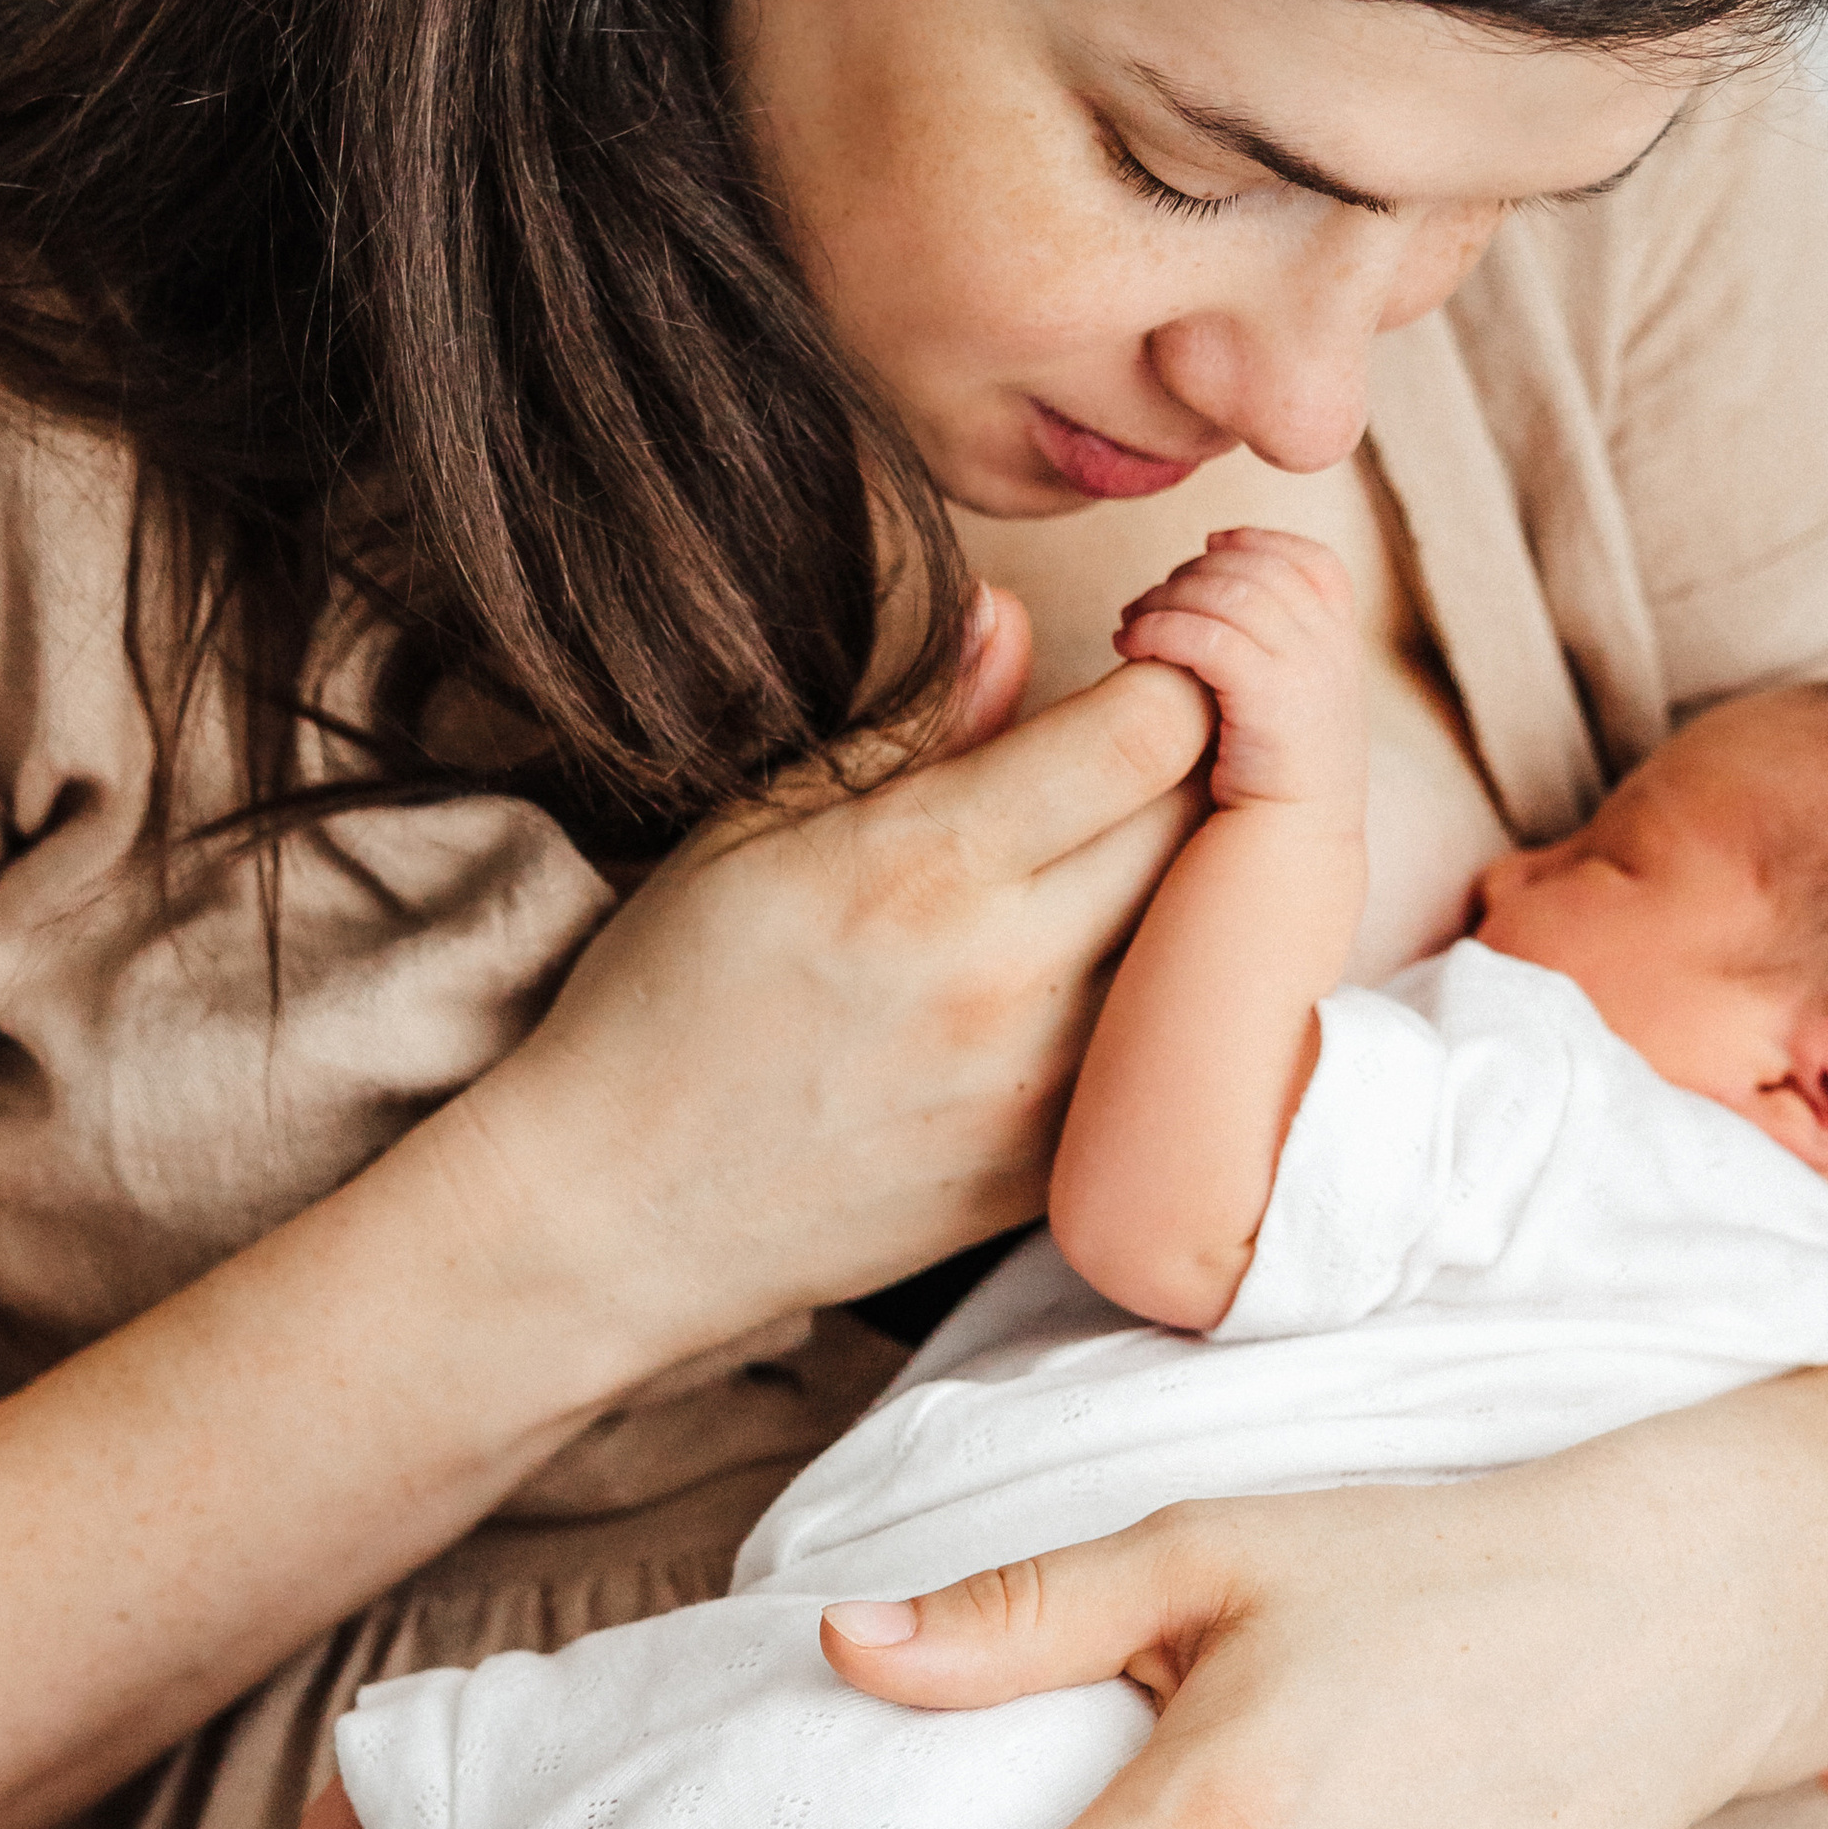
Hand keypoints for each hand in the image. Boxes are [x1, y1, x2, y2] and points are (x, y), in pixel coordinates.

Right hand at [477, 596, 1214, 1354]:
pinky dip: (1162, 1001)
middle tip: (1145, 754)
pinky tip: (1101, 977)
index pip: (1151, 733)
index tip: (1137, 667)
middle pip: (1205, 827)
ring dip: (1191, 887)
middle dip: (1196, 766)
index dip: (1168, 678)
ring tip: (1122, 863)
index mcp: (925, 864)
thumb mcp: (757, 827)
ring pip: (1207, 945)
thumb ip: (911, 723)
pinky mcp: (1058, 1169)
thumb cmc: (670, 998)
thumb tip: (1011, 614)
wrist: (621, 1214)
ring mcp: (1046, 1086)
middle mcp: (1009, 976)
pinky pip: (1169, 1055)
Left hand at [1111, 528, 1365, 818]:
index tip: (1207, 549)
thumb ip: (1267, 659)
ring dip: (1168, 597)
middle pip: (1262, 568)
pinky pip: (1209, 637)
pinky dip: (1162, 628)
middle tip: (1146, 599)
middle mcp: (1334, 654)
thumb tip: (1210, 601)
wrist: (1285, 860)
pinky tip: (1130, 646)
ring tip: (1129, 625)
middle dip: (1195, 571)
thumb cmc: (1263, 792)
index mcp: (1341, 650)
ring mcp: (1310, 676)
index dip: (1258, 542)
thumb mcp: (1283, 712)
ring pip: (1231, 594)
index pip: (1313, 562)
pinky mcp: (1273, 703)